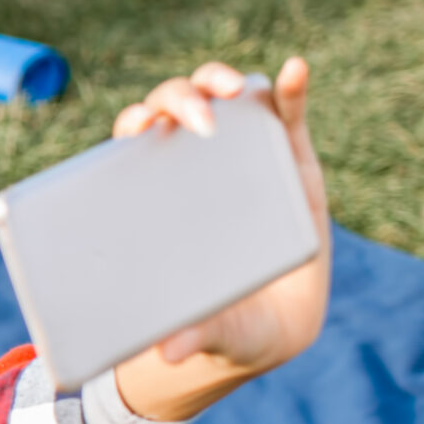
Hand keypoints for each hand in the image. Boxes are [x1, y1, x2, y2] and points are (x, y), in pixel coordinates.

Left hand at [109, 58, 332, 419]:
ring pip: (224, 103)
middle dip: (178, 100)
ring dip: (221, 82)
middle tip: (197, 121)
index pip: (132, 147)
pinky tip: (292, 71)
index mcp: (155, 199)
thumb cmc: (218, 323)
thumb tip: (170, 353)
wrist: (273, 328)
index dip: (132, 125)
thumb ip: (193, 335)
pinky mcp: (290, 163)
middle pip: (174, 113)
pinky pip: (286, 115)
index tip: (136, 126)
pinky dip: (289, 90)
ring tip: (233, 88)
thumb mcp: (208, 331)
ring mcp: (242, 161)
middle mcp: (194, 171)